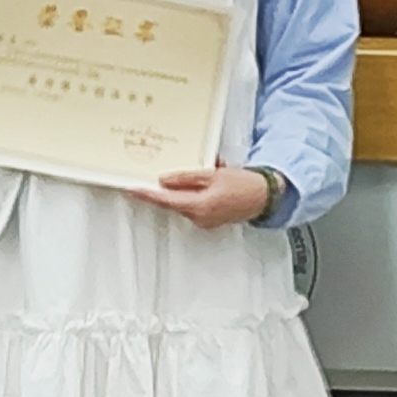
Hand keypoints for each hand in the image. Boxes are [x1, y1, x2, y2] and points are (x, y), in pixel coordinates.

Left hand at [138, 164, 272, 229]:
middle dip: (164, 190)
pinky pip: (192, 206)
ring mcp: (205, 221)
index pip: (165, 200)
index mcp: (199, 206)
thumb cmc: (243, 184)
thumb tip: (164, 180)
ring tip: (189, 177)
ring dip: (180, 192)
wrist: (264, 197)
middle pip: (172, 203)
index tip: (132, 189)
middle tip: (153, 177)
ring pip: (182, 204)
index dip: (147, 195)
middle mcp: (199, 218)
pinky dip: (191, 196)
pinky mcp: (209, 220)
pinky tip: (199, 185)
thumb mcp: (212, 174)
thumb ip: (186, 178)